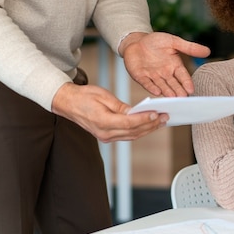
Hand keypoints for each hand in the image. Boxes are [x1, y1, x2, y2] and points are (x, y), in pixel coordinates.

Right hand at [51, 83, 168, 142]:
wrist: (68, 103)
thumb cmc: (84, 96)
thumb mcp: (104, 96)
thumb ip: (121, 107)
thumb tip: (137, 112)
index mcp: (103, 122)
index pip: (129, 123)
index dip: (144, 119)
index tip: (156, 114)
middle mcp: (105, 133)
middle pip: (133, 131)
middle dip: (151, 125)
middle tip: (165, 117)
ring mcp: (105, 137)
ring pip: (132, 135)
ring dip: (148, 129)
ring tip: (161, 122)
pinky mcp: (107, 136)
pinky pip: (127, 135)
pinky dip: (139, 131)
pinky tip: (149, 125)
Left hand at [120, 32, 209, 96]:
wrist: (135, 41)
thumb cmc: (155, 41)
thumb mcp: (174, 42)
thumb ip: (189, 48)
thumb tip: (207, 51)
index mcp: (174, 66)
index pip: (183, 76)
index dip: (187, 83)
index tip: (191, 90)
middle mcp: (165, 73)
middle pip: (174, 84)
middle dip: (178, 91)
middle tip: (183, 98)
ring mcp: (153, 76)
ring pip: (162, 86)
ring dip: (167, 92)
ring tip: (173, 97)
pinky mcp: (141, 77)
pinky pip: (147, 83)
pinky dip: (151, 87)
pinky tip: (157, 92)